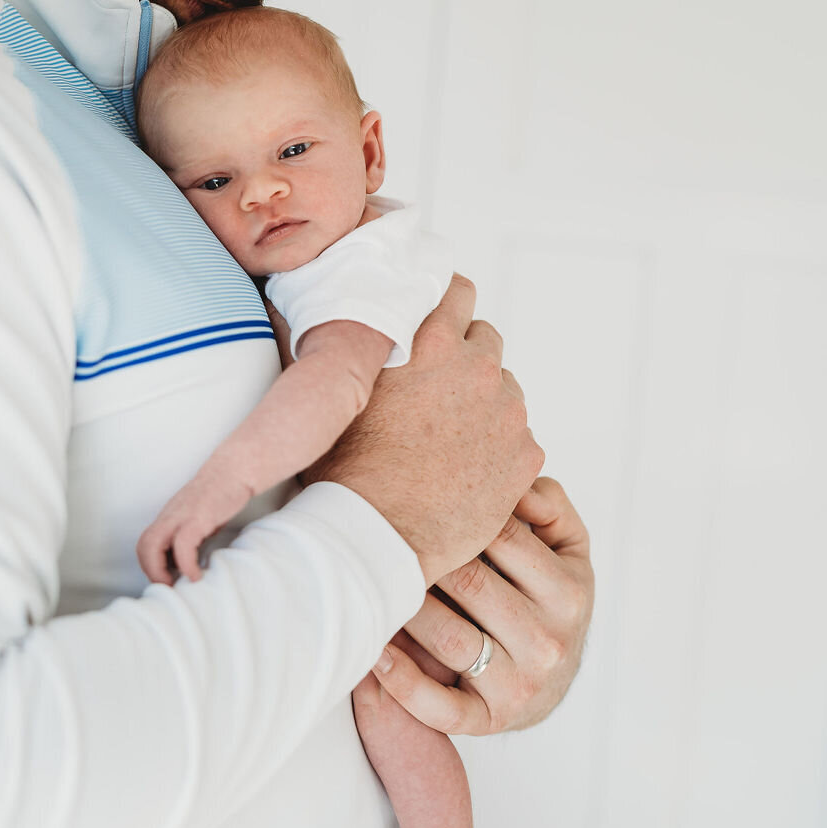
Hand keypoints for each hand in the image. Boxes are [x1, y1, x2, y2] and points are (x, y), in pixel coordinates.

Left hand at [137, 461, 252, 584]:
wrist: (235, 470)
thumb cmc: (221, 494)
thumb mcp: (201, 517)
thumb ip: (193, 535)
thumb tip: (190, 561)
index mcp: (170, 517)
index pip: (146, 543)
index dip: (151, 565)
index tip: (167, 580)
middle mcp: (171, 516)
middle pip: (144, 545)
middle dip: (151, 571)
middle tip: (168, 585)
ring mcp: (182, 515)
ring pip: (153, 544)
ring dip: (159, 571)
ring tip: (176, 583)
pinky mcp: (198, 517)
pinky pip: (183, 545)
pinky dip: (186, 565)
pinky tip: (197, 575)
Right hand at [308, 275, 544, 587]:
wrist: (376, 537)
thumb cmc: (342, 468)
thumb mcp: (329, 392)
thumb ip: (331, 343)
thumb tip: (301, 304)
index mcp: (430, 342)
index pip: (458, 290)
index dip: (446, 308)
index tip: (436, 326)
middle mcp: (477, 368)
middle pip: (485, 338)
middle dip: (465, 358)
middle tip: (435, 391)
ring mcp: (507, 413)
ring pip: (505, 389)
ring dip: (483, 403)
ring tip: (447, 438)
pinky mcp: (525, 456)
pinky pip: (518, 438)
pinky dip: (498, 448)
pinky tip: (465, 470)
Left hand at [371, 477, 592, 733]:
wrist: (553, 679)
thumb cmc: (548, 597)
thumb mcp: (567, 548)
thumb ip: (549, 506)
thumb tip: (517, 484)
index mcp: (570, 590)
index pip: (504, 538)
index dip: (457, 515)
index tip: (416, 500)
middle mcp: (550, 640)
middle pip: (470, 583)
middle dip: (425, 556)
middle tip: (380, 532)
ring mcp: (521, 685)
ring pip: (451, 639)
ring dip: (406, 609)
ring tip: (371, 582)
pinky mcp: (490, 720)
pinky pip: (442, 708)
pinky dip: (403, 685)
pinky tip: (375, 654)